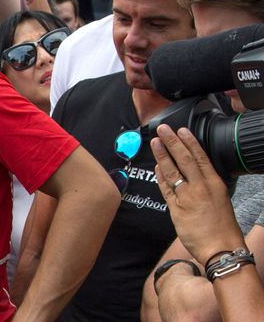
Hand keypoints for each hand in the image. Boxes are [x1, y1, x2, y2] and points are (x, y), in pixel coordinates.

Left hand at [150, 125, 244, 263]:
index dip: (189, 142)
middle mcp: (200, 188)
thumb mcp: (220, 199)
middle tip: (163, 129)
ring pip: (172, 171)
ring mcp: (187, 197)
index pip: (200, 157)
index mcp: (214, 184)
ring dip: (162, 155)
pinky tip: (156, 167)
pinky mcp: (176, 209)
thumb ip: (206, 186)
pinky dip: (160, 176)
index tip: (181, 130)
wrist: (221, 249)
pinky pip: (165, 188)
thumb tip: (193, 174)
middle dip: (172, 142)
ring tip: (155, 142)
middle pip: (184, 160)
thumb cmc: (222, 227)